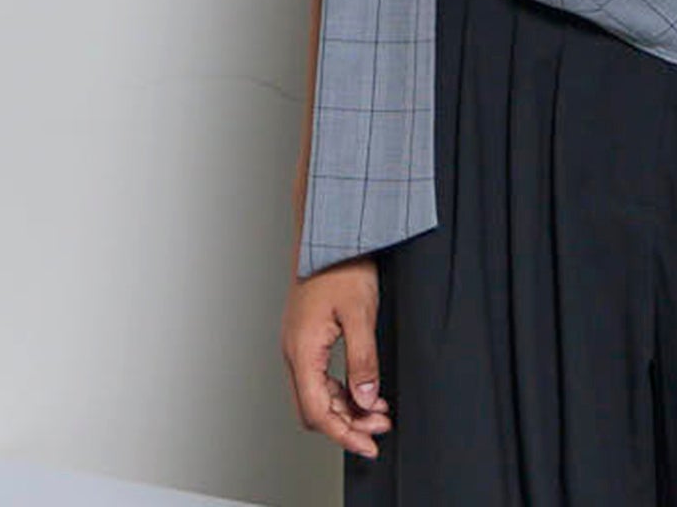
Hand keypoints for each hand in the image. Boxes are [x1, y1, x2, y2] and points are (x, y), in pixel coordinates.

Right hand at [280, 254, 393, 456]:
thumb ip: (363, 360)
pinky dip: (341, 389)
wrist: (330, 231)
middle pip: (314, 408)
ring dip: (346, 407)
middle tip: (381, 427)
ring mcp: (298, 345)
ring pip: (317, 394)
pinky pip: (320, 376)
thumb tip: (367, 400)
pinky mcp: (306, 337)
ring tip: (380, 411)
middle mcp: (294, 352)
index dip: (344, 434)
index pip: (317, 412)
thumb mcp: (360, 313)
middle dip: (348, 424)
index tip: (368, 445)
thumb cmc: (341, 264)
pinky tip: (364, 389)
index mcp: (302, 350)